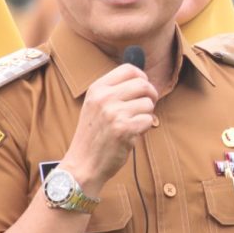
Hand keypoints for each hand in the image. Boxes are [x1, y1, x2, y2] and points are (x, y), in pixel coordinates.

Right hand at [61, 63, 157, 195]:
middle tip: (146, 107)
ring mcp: (114, 113)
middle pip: (143, 84)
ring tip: (133, 124)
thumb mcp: (95, 106)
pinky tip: (132, 134)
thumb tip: (144, 80)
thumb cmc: (93, 136)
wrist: (82, 164)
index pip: (129, 69)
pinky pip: (149, 120)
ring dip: (147, 115)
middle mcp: (104, 97)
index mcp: (97, 88)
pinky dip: (145, 128)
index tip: (143, 90)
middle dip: (151, 95)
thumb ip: (114, 92)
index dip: (142, 77)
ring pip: (148, 103)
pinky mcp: (124, 129)